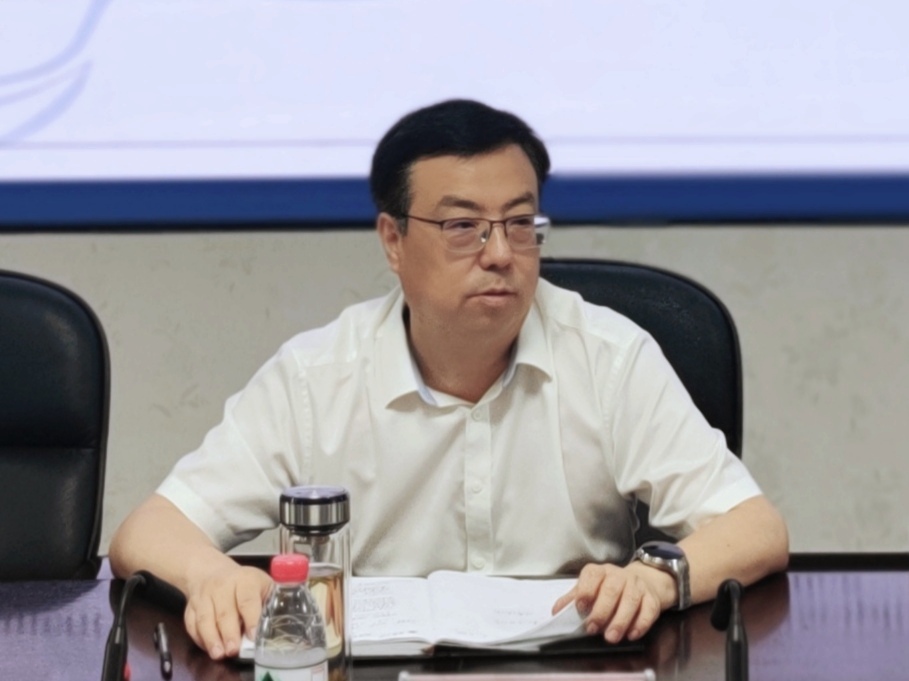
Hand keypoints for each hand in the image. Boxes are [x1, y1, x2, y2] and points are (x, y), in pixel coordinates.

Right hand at [183, 562, 271, 658]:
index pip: (247, 600)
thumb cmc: (244, 584)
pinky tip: (209, 647)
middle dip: (229, 633)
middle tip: (234, 650)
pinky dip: (199, 638)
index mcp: (245, 579)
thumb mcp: (262, 585)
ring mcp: (203, 596)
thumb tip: (275, 626)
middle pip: (225, 612)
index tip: (252, 636)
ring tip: (219, 653)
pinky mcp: (190, 606)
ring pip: (205, 619)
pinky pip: (191, 624)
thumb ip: (269, 603)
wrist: (212, 570)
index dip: (251, 619)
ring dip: (211, 638)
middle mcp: (222, 586)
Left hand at [552, 562, 672, 642]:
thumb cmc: (610, 588)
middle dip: (601, 611)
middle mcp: (619, 575)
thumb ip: (573, 599)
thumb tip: (557, 611)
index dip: (585, 591)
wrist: (643, 580)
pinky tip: (632, 634)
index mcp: (600, 572)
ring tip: (611, 637)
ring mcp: (637, 585)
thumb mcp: (590, 589)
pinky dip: (641, 623)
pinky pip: (649, 610)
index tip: (580, 607)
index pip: (592, 576)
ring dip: (620, 620)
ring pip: (631, 600)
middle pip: (611, 589)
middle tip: (593, 628)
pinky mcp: (652, 598)